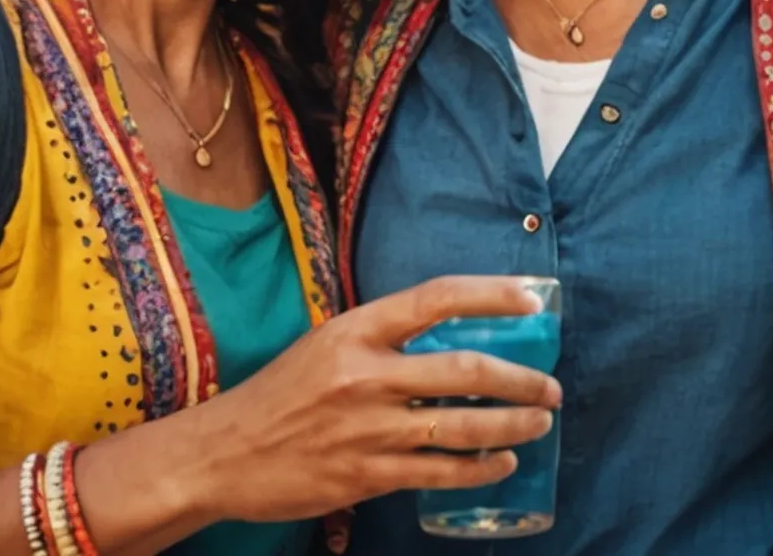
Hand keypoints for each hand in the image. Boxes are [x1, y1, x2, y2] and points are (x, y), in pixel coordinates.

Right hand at [179, 276, 560, 524]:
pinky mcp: (364, 476)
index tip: (532, 299)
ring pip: (462, 426)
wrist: (222, 454)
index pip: (436, 299)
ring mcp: (366, 429)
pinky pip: (439, 473)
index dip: (491, 295)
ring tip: (540, 421)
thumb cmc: (279, 396)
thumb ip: (382, 339)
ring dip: (513, 424)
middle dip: (521, 379)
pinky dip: (480, 469)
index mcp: (354, 330)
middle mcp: (364, 375)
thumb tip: (448, 334)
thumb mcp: (325, 345)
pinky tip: (502, 463)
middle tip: (549, 386)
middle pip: (465, 369)